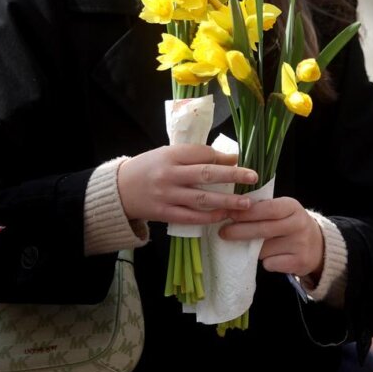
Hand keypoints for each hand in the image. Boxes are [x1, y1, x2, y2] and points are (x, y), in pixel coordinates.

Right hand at [117, 144, 257, 224]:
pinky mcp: (164, 213)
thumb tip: (224, 158)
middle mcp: (169, 174)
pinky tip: (224, 216)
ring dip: (227, 201)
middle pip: (206, 174)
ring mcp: (167, 195)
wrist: (119, 190)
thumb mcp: (165, 154)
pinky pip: (191, 217)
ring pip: (202, 199)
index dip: (222, 156)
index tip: (239, 159)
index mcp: (169, 155)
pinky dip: (209, 217)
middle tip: (253, 176)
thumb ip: (190, 156)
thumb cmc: (147, 168)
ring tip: (246, 203)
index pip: (201, 154)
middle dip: (233, 175)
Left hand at [219, 196, 322, 277]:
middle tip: (223, 233)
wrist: (318, 246)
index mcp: (292, 207)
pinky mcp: (299, 262)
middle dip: (239, 231)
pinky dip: (267, 261)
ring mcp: (300, 245)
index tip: (228, 214)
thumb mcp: (282, 210)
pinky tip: (275, 256)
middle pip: (263, 230)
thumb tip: (230, 211)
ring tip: (260, 245)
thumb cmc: (290, 224)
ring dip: (254, 249)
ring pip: (264, 250)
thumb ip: (262, 209)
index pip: (267, 208)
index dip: (246, 212)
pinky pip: (270, 264)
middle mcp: (298, 224)